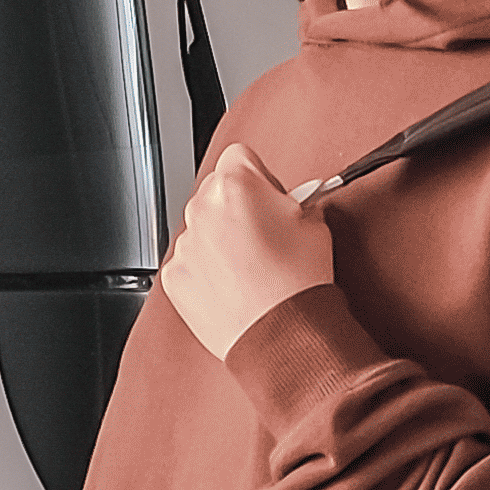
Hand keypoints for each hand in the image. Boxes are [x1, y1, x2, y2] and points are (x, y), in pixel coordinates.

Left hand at [156, 145, 336, 359]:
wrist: (282, 334)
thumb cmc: (299, 281)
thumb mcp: (314, 222)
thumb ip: (293, 199)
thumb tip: (287, 201)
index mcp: (236, 184)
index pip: (240, 155)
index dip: (259, 176)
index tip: (269, 195)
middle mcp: (203, 208)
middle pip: (216, 190)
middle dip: (237, 205)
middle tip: (264, 233)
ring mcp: (185, 244)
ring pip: (202, 227)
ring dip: (220, 238)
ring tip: (252, 267)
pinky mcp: (175, 276)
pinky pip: (190, 261)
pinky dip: (206, 270)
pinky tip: (235, 285)